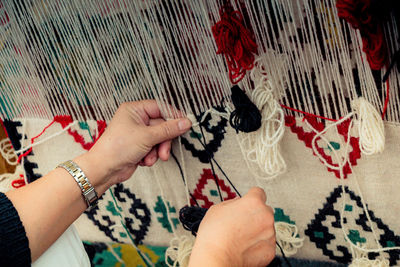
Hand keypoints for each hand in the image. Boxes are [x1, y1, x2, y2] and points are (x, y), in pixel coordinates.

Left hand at [75, 100, 191, 191]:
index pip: (160, 107)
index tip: (184, 124)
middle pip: (162, 126)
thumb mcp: (147, 136)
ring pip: (159, 139)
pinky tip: (144, 160)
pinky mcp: (139, 146)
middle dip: (163, 141)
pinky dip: (152, 155)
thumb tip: (186, 122)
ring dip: (158, 150)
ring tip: (151, 158)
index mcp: (134, 110)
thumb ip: (168, 129)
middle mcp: (136, 119)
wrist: (105, 169)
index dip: (173, 116)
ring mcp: (138, 133)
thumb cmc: (118, 147)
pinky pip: (154, 148)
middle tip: (164, 150)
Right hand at [189, 187, 275, 266]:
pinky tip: (244, 247)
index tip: (247, 203)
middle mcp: (266, 216)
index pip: (259, 193)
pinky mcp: (271, 250)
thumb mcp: (217, 209)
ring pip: (266, 228)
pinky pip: (266, 243)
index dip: (251, 197)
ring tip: (240, 238)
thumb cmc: (214, 235)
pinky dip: (258, 245)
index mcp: (253, 202)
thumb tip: (238, 203)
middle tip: (241, 223)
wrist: (217, 259)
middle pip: (264, 211)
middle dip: (255, 215)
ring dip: (257, 231)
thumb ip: (232, 203)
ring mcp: (270, 234)